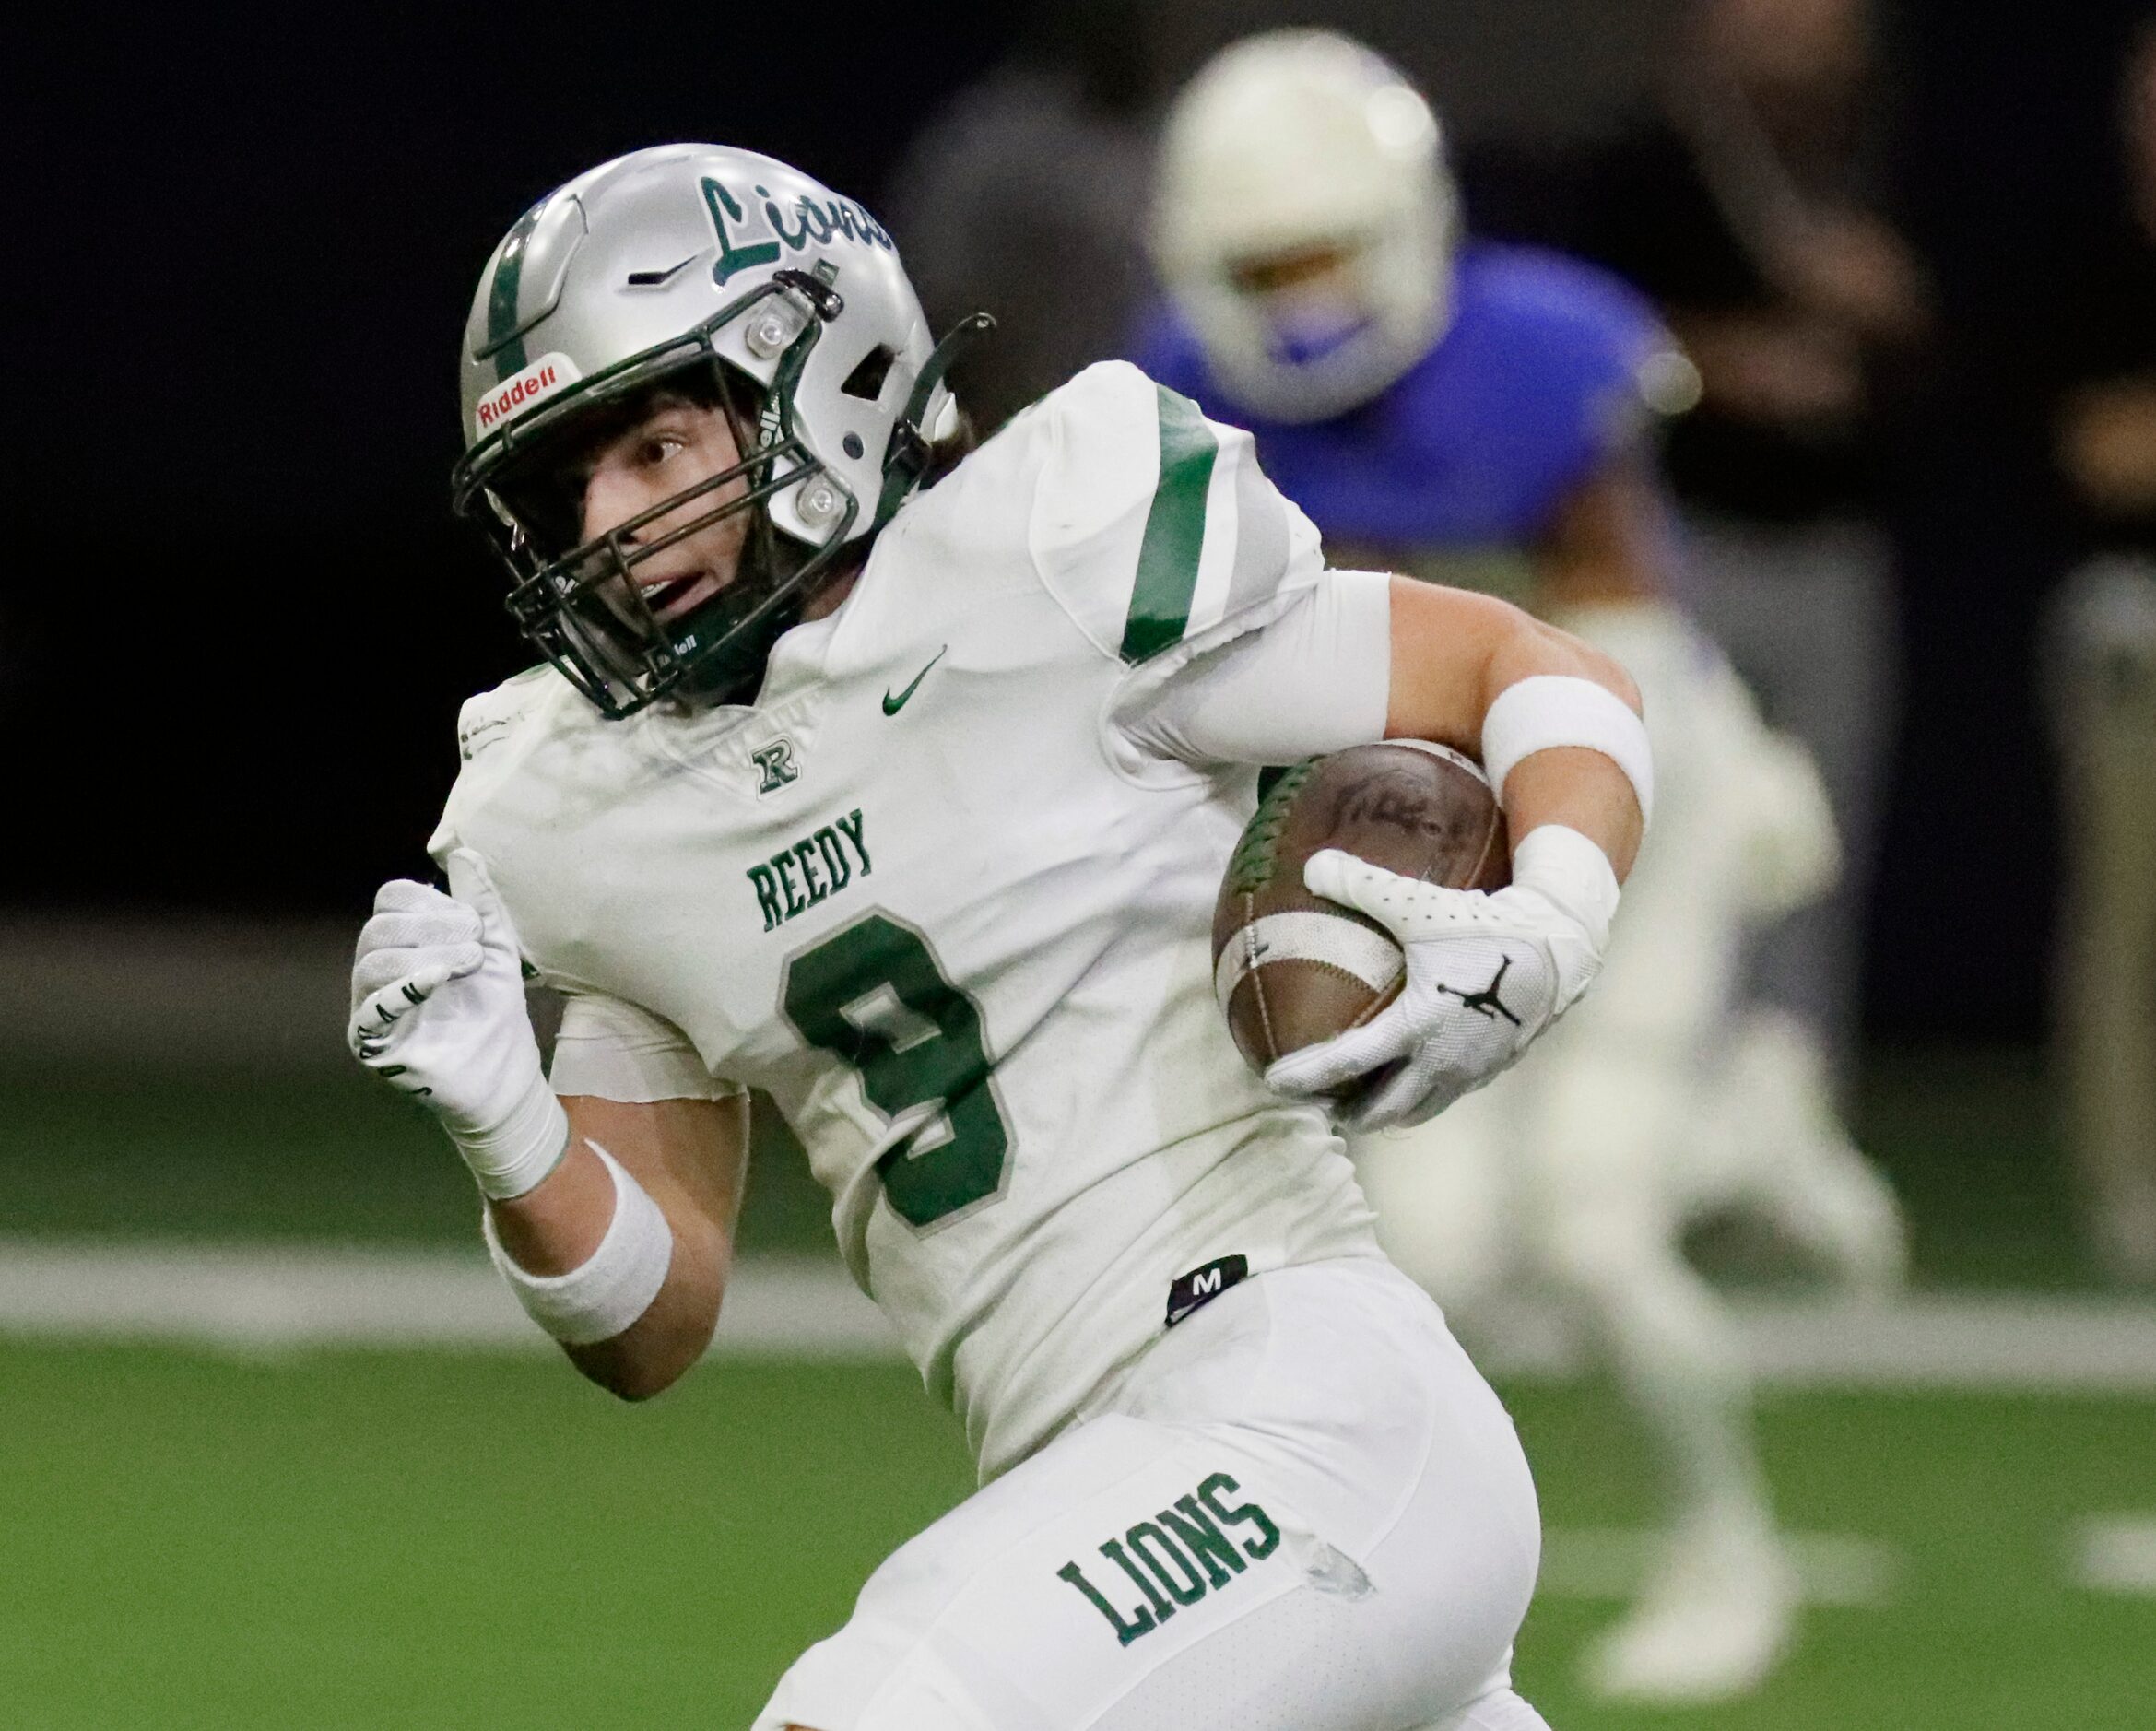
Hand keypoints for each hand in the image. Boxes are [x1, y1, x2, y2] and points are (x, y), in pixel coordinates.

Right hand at [348, 848, 567, 1198]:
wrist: (505, 1074)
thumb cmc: (493, 1011)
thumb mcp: (495, 947)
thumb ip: (478, 902)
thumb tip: (464, 852)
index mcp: (401, 943)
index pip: (391, 899)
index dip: (432, 901)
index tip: (475, 923)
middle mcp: (375, 973)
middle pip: (380, 927)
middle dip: (433, 927)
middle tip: (476, 947)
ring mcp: (368, 1009)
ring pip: (373, 961)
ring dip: (428, 954)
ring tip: (469, 966)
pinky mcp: (373, 1046)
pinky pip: (372, 1009)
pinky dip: (405, 987)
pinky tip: (439, 980)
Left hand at [1264, 833, 1611, 1129]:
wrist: (1561, 945)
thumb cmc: (1487, 923)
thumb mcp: (1419, 901)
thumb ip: (1362, 884)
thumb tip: (1310, 865)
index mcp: (1418, 1027)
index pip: (1348, 1062)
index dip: (1307, 1076)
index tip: (1274, 1081)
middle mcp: (1443, 1061)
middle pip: (1382, 1108)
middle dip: (1346, 1110)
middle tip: (1315, 1102)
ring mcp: (1472, 1071)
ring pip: (1419, 1109)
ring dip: (1386, 1112)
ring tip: (1358, 1103)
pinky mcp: (1495, 1068)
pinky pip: (1448, 1093)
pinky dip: (1421, 1095)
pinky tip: (1412, 1077)